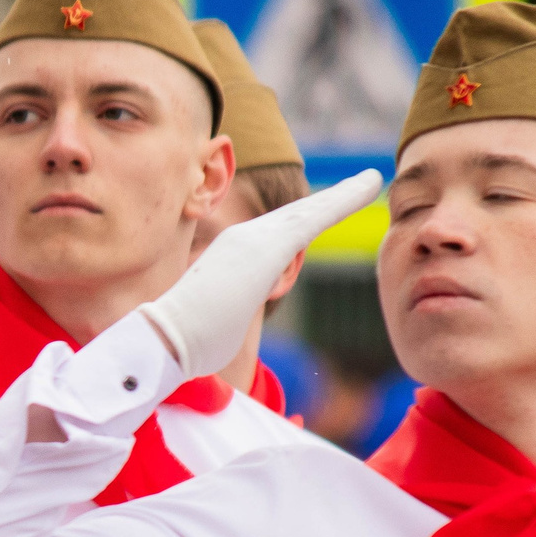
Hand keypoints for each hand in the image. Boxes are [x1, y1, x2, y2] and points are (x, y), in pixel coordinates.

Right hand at [142, 170, 383, 378]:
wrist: (165, 339)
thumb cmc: (184, 345)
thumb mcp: (214, 329)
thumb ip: (224, 324)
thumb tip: (213, 353)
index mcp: (233, 256)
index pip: (278, 236)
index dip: (303, 222)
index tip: (323, 215)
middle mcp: (243, 240)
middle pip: (296, 216)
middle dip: (329, 201)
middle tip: (361, 185)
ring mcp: (254, 240)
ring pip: (309, 212)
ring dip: (342, 197)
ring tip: (370, 183)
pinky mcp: (267, 247)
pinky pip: (315, 217)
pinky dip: (343, 200)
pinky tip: (369, 187)